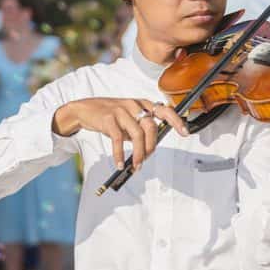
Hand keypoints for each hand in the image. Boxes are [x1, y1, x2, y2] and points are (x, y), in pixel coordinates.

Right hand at [52, 98, 189, 169]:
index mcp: (142, 104)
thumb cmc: (110, 116)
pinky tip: (120, 163)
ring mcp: (121, 111)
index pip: (164, 109)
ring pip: (137, 134)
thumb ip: (140, 128)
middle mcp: (134, 105)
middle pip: (151, 127)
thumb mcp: (128, 118)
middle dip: (151, 147)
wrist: (84, 109)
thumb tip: (151, 147)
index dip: (176, 120)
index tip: (185, 132)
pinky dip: (120, 154)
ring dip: (138, 154)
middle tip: (146, 160)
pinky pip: (118, 140)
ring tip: (136, 165)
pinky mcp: (108, 119)